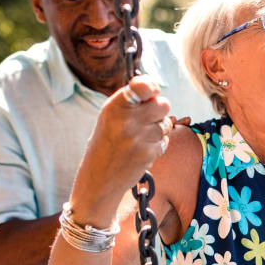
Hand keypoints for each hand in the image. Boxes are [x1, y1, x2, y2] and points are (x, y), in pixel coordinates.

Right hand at [69, 74, 171, 224]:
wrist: (99, 178)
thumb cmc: (106, 143)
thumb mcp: (110, 117)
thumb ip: (131, 102)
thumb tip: (155, 89)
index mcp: (114, 106)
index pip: (143, 86)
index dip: (152, 86)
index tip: (151, 91)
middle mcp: (126, 120)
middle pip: (163, 104)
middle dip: (159, 110)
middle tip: (148, 117)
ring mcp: (138, 138)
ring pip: (165, 124)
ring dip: (158, 129)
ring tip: (140, 137)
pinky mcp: (148, 154)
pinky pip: (164, 141)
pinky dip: (157, 145)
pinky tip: (142, 150)